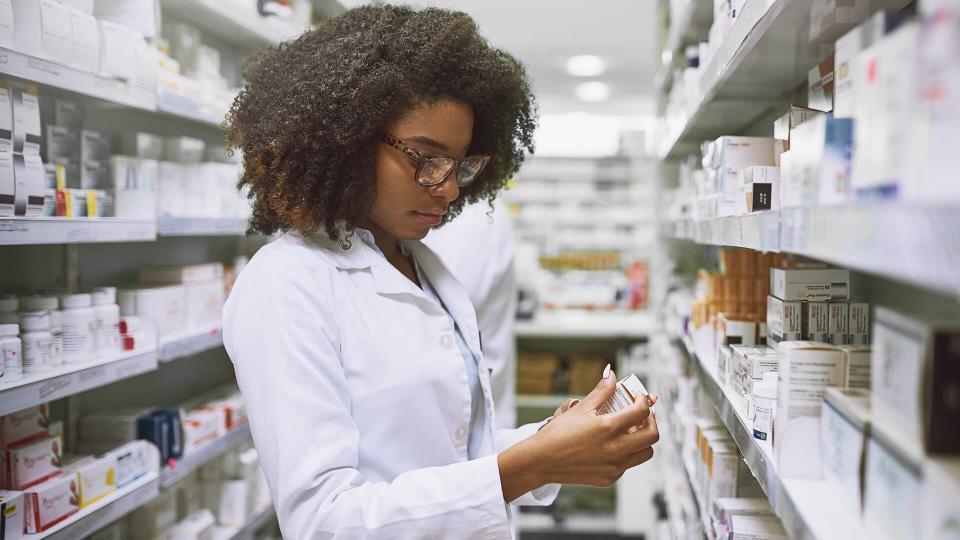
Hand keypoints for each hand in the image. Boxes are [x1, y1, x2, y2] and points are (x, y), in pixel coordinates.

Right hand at [498, 368, 658, 501]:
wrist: (541, 461)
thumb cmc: (557, 434)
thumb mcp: (580, 408)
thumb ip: (601, 391)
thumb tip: (611, 374)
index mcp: (607, 428)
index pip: (641, 412)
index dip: (643, 401)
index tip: (639, 398)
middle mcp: (615, 449)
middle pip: (652, 436)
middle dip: (652, 422)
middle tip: (643, 415)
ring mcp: (614, 466)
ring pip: (645, 453)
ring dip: (643, 440)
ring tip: (631, 431)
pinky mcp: (610, 478)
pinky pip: (628, 464)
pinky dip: (627, 453)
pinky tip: (612, 444)